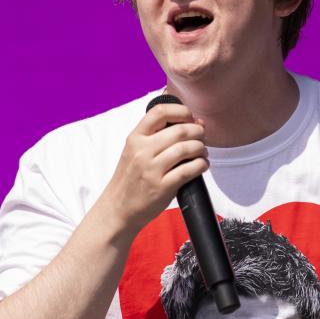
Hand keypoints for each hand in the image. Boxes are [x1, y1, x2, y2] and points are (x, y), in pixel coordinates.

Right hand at [98, 103, 208, 234]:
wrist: (117, 208)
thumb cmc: (130, 178)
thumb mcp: (135, 151)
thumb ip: (158, 136)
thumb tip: (195, 121)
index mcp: (135, 138)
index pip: (159, 111)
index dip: (181, 110)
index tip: (190, 117)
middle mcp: (142, 151)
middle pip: (179, 130)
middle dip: (197, 131)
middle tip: (201, 137)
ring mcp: (152, 169)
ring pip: (186, 148)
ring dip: (201, 148)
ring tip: (202, 152)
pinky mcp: (162, 187)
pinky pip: (189, 170)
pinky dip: (201, 165)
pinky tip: (202, 165)